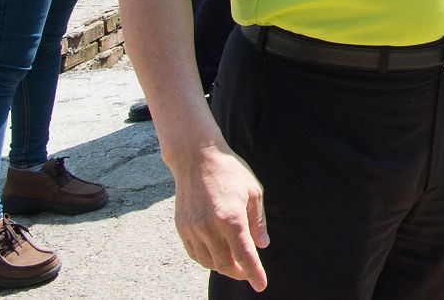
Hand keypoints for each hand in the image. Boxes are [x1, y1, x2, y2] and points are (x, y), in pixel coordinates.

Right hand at [170, 143, 268, 289]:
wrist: (197, 157)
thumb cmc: (230, 172)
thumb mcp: (253, 192)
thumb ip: (257, 222)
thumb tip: (262, 245)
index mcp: (231, 218)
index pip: (245, 255)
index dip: (254, 273)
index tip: (261, 285)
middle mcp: (210, 227)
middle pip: (225, 263)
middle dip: (239, 272)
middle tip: (248, 273)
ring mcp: (193, 228)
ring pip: (209, 261)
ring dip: (223, 267)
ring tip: (234, 264)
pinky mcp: (181, 227)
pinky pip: (195, 254)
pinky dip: (207, 259)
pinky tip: (216, 256)